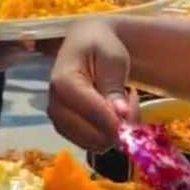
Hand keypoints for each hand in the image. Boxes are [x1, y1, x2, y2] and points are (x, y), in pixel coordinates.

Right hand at [44, 21, 137, 151]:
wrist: (86, 45)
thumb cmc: (101, 47)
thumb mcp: (113, 59)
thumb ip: (114, 86)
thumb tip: (120, 114)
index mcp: (63, 82)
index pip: (90, 112)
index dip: (115, 122)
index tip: (135, 122)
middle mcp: (54, 104)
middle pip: (89, 134)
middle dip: (116, 128)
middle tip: (131, 105)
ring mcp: (58, 119)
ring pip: (92, 143)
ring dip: (113, 132)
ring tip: (122, 106)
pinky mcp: (65, 128)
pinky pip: (91, 144)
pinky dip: (107, 135)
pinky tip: (113, 116)